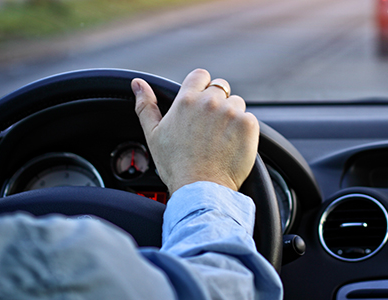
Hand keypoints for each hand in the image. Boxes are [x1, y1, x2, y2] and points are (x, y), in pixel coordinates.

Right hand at [132, 69, 259, 194]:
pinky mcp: (248, 125)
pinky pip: (249, 119)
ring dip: (232, 116)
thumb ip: (146, 105)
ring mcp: (231, 112)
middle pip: (221, 88)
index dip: (202, 87)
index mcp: (186, 100)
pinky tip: (233, 145)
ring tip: (221, 139)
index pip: (200, 76)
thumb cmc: (176, 165)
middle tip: (211, 127)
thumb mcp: (154, 134)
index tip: (201, 102)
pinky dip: (244, 130)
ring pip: (237, 104)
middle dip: (218, 103)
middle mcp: (210, 102)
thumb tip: (137, 83)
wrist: (201, 188)